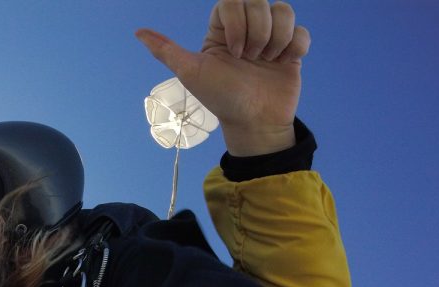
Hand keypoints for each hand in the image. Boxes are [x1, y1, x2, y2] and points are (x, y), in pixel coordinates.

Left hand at [137, 0, 310, 155]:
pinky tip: (284, 63)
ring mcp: (270, 39)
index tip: (233, 51)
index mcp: (221, 31)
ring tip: (267, 62)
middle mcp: (246, 30)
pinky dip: (294, 47)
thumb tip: (138, 32)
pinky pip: (301, 31)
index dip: (237, 22)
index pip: (233, 0)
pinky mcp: (291, 50)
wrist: (254, 122)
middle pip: (260, 1)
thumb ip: (166, 51)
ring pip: (283, 10)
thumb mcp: (191, 73)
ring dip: (277, 38)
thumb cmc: (221, 99)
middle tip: (250, 59)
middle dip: (257, 32)